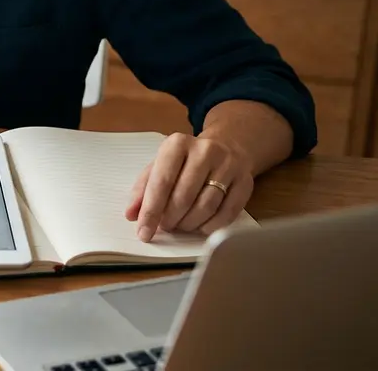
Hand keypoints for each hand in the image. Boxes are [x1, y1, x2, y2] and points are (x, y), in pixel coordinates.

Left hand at [125, 132, 253, 241]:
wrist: (228, 146)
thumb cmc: (186, 161)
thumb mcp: (160, 165)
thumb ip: (143, 188)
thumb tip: (132, 215)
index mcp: (177, 144)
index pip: (161, 182)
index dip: (150, 211)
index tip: (144, 232)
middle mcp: (204, 151)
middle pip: (183, 197)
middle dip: (170, 219)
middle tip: (164, 227)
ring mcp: (228, 165)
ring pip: (205, 206)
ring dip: (188, 224)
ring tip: (180, 225)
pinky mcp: (245, 181)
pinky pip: (227, 213)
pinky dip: (210, 226)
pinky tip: (200, 226)